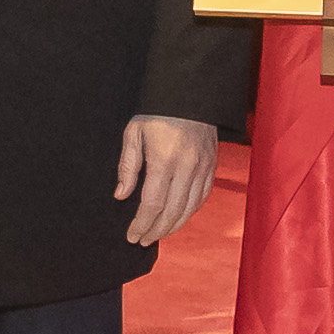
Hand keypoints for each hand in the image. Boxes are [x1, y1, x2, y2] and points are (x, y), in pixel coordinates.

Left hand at [116, 114, 219, 245]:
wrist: (190, 94)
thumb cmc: (157, 113)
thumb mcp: (134, 134)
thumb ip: (127, 167)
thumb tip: (121, 196)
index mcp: (164, 160)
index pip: (152, 204)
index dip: (141, 224)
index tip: (132, 235)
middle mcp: (187, 167)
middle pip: (172, 212)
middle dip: (156, 230)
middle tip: (142, 240)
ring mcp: (203, 168)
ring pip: (189, 209)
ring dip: (173, 226)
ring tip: (158, 234)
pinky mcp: (212, 166)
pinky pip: (202, 197)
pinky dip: (189, 212)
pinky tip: (178, 217)